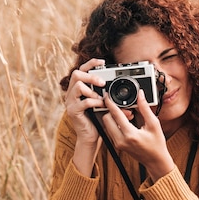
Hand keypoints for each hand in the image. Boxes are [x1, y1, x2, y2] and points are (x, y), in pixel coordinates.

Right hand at [64, 58, 106, 175]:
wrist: (91, 137)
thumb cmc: (98, 119)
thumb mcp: (105, 104)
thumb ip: (111, 96)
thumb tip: (128, 93)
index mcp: (78, 89)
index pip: (81, 70)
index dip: (90, 63)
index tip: (102, 62)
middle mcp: (72, 93)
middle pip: (76, 74)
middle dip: (91, 76)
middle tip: (102, 83)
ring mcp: (70, 102)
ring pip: (77, 86)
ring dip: (92, 90)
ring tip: (101, 97)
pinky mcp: (73, 111)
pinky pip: (83, 102)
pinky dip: (94, 102)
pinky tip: (100, 105)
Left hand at [102, 89, 174, 181]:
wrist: (155, 161)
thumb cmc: (157, 144)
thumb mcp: (154, 124)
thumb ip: (145, 108)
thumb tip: (140, 95)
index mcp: (130, 134)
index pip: (115, 114)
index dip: (110, 103)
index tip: (107, 95)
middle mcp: (121, 140)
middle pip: (107, 119)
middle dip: (112, 110)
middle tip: (125, 108)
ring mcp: (118, 144)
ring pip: (107, 125)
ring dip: (114, 117)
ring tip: (128, 116)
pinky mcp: (117, 145)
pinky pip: (111, 130)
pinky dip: (115, 123)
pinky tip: (127, 122)